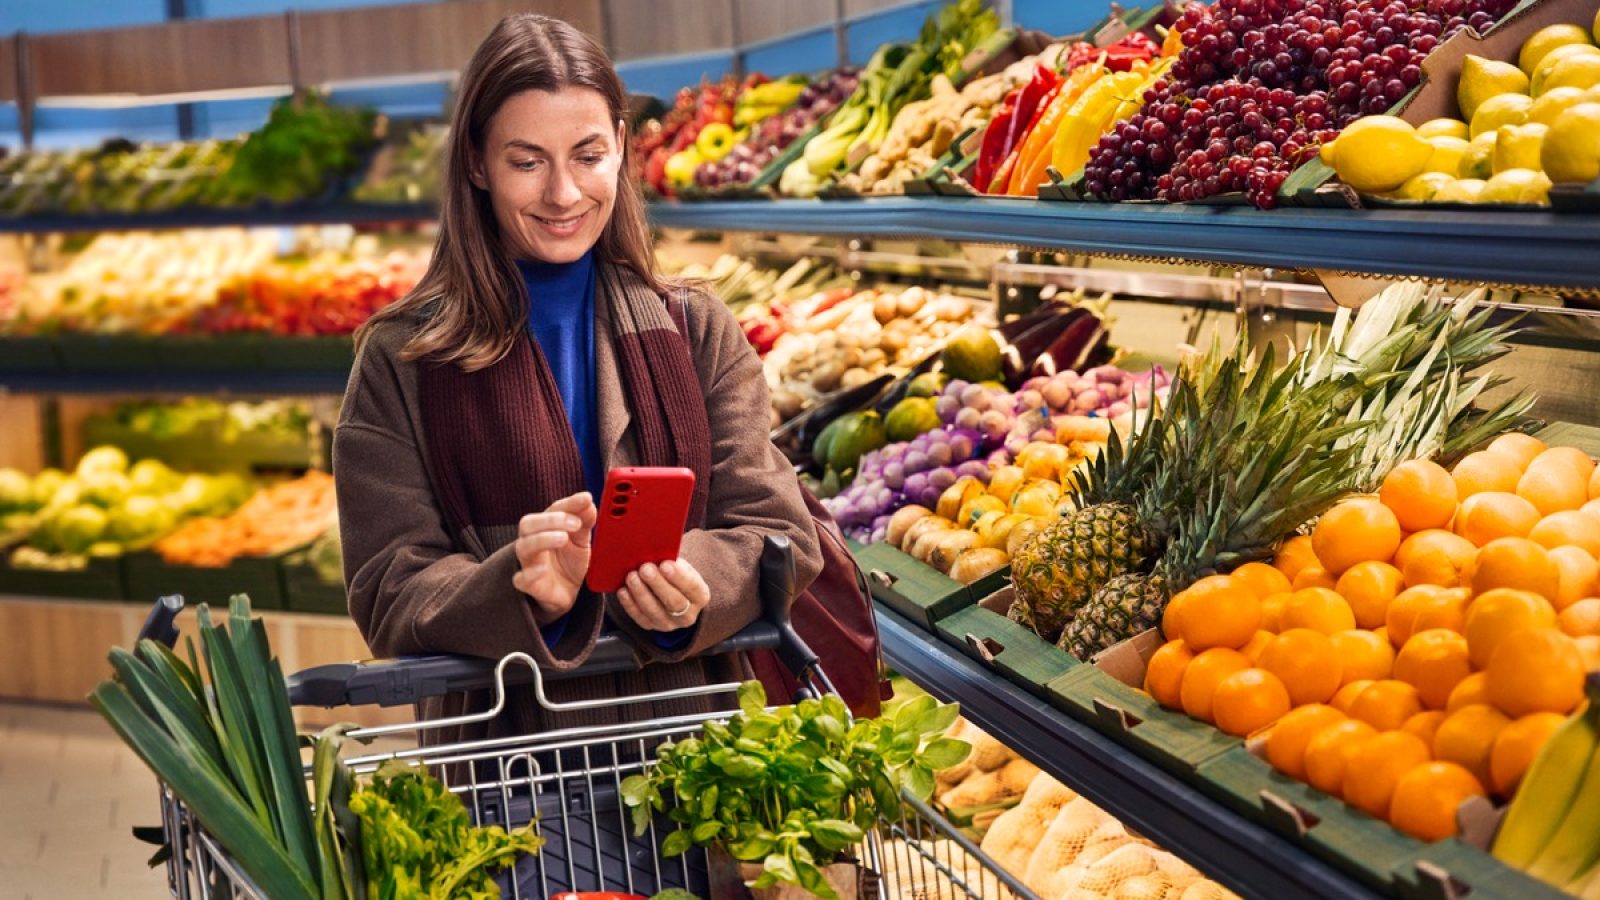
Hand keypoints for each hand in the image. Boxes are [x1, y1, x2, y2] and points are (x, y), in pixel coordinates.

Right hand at [512, 492, 596, 625]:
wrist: (568, 593)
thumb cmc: (570, 562)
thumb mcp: (581, 540)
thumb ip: (584, 522)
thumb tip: (588, 503)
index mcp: (546, 527)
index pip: (552, 509)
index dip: (569, 503)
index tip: (586, 499)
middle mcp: (533, 541)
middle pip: (529, 524)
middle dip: (551, 520)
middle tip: (575, 523)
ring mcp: (529, 563)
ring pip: (524, 547)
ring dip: (543, 539)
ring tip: (563, 538)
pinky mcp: (529, 585)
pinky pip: (521, 578)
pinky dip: (530, 572)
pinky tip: (543, 568)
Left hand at [617, 558, 709, 631]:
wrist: (669, 590)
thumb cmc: (674, 574)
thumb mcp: (680, 566)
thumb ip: (672, 562)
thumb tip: (657, 554)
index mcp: (700, 596)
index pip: (692, 587)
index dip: (679, 576)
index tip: (665, 564)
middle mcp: (687, 614)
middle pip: (674, 602)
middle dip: (658, 584)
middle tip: (645, 568)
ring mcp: (668, 623)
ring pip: (654, 611)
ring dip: (641, 593)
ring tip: (632, 577)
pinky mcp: (650, 626)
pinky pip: (639, 617)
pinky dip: (629, 604)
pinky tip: (623, 591)